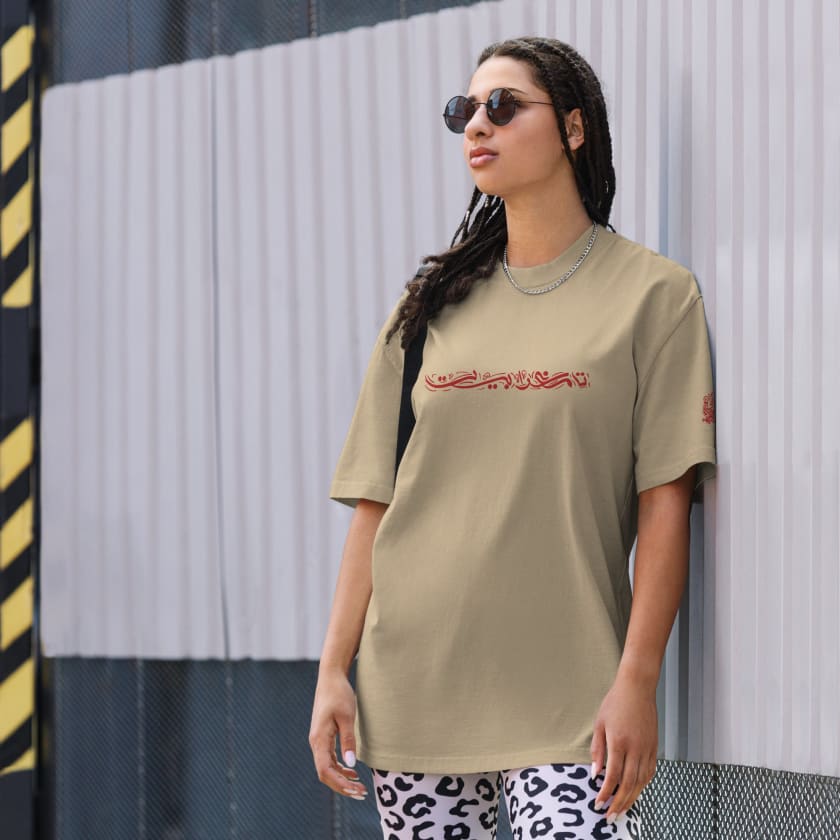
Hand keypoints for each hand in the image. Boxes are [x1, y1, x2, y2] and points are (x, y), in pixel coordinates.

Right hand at [309, 669, 368, 800]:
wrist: (331, 677)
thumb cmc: (339, 693)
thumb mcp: (347, 716)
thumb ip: (348, 740)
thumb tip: (351, 764)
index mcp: (319, 739)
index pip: (325, 771)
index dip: (340, 784)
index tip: (356, 790)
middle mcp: (316, 742)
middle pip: (325, 773)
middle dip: (342, 786)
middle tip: (362, 793)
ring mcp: (318, 740)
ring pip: (327, 767)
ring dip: (341, 779)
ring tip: (360, 786)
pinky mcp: (323, 736)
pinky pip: (329, 758)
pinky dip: (340, 768)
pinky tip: (352, 771)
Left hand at [589, 674, 657, 822]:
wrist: (637, 688)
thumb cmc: (615, 703)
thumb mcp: (599, 723)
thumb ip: (597, 750)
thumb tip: (596, 774)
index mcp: (619, 742)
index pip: (613, 776)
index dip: (606, 793)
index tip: (598, 803)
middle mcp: (635, 748)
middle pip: (629, 784)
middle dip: (619, 803)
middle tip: (610, 816)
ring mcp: (647, 749)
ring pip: (641, 782)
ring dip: (631, 798)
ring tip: (622, 810)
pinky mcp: (654, 747)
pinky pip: (650, 772)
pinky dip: (643, 785)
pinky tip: (636, 792)